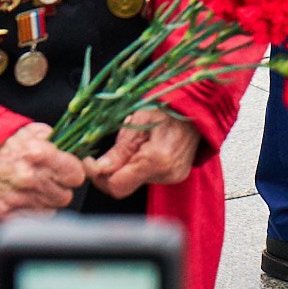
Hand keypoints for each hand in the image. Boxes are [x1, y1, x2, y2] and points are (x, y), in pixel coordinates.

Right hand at [0, 123, 85, 222]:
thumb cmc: (0, 145)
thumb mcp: (27, 132)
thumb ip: (53, 140)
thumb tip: (73, 150)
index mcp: (37, 153)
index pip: (75, 175)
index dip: (72, 174)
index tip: (67, 173)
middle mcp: (27, 177)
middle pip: (64, 196)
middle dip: (57, 189)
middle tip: (45, 182)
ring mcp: (14, 198)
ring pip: (50, 210)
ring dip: (43, 202)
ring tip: (29, 190)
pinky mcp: (1, 215)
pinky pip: (32, 221)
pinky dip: (29, 213)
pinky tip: (20, 201)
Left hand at [81, 107, 202, 198]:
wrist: (197, 102)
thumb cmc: (168, 105)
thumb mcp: (136, 122)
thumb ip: (118, 151)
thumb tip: (98, 169)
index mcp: (157, 159)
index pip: (117, 186)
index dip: (99, 176)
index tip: (89, 162)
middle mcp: (168, 173)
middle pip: (125, 185)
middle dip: (112, 170)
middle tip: (110, 150)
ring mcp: (174, 176)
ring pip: (135, 181)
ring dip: (127, 166)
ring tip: (135, 142)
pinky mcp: (177, 175)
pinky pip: (148, 176)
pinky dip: (140, 165)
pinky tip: (145, 148)